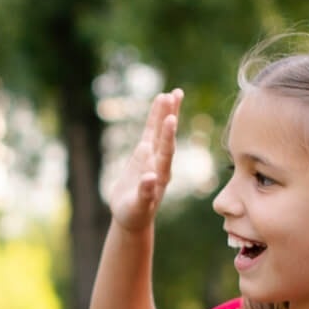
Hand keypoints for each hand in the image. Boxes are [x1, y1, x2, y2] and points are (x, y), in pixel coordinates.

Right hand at [108, 89, 182, 231]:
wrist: (132, 216)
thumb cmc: (135, 215)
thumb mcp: (138, 207)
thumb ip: (145, 193)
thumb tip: (149, 178)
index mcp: (161, 175)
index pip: (166, 152)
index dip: (168, 136)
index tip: (171, 119)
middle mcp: (160, 162)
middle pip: (167, 136)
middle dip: (171, 116)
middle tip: (176, 95)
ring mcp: (153, 156)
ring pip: (160, 130)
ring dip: (167, 112)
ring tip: (172, 93)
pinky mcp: (144, 153)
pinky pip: (150, 132)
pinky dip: (155, 117)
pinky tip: (160, 102)